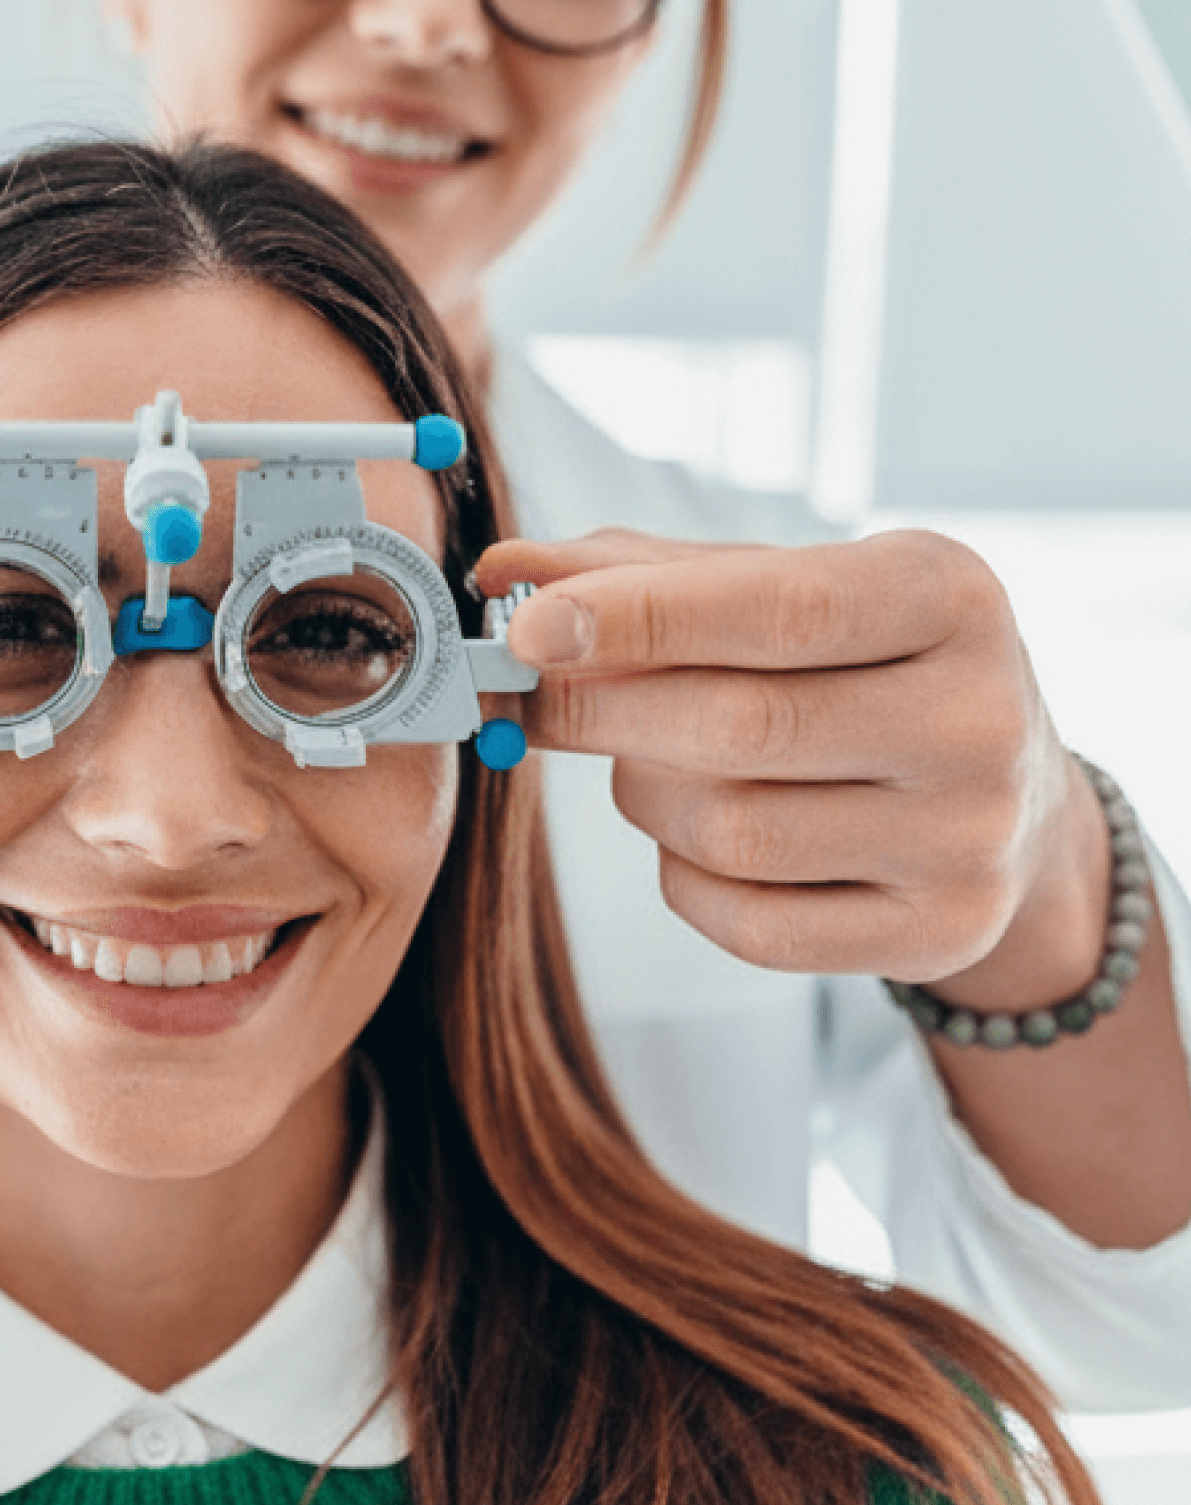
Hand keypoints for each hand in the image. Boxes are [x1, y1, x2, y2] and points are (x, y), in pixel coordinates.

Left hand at [477, 528, 1106, 998]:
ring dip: (646, 797)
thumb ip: (635, 572)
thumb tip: (502, 572)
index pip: (779, 608)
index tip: (528, 631)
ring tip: (651, 763)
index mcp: (951, 596)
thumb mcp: (774, 589)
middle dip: (605, 714)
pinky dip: (686, 879)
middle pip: (740, 727)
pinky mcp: (937, 932)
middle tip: (535, 700)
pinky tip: (699, 840)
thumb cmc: (852, 666)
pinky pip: (748, 923)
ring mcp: (967, 838)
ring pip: (731, 832)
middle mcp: (979, 718)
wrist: (1001, 795)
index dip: (640, 620)